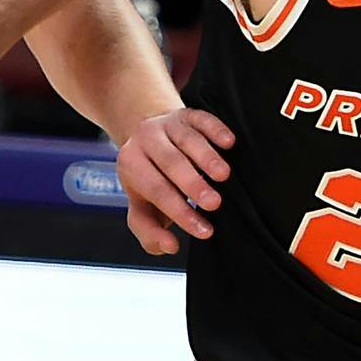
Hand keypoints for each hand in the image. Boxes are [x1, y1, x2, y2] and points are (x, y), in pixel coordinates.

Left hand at [117, 106, 233, 254]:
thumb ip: (150, 232)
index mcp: (131, 164)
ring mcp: (169, 124)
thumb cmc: (152, 182)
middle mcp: (147, 140)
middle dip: (192, 184)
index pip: (156, 190)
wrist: (151, 139)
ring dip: (206, 157)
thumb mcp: (143, 209)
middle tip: (214, 204)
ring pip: (187, 139)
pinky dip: (215, 128)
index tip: (205, 231)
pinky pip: (201, 117)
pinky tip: (229, 142)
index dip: (180, 212)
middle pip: (170, 162)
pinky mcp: (188, 114)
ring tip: (224, 176)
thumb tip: (170, 246)